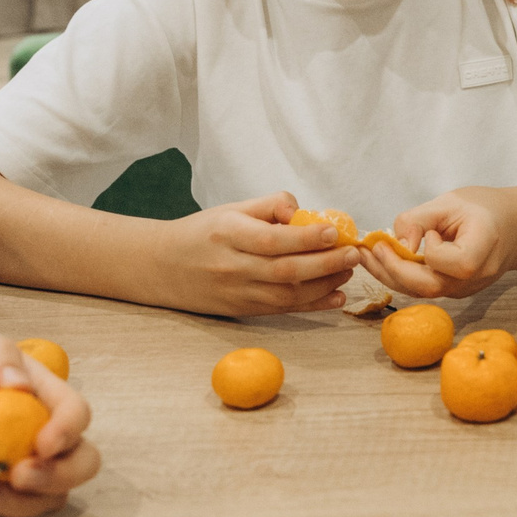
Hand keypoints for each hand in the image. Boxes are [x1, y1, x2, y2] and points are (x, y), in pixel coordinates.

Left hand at [0, 322, 101, 516]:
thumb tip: (17, 383)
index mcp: (46, 395)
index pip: (77, 414)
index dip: (68, 432)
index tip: (41, 445)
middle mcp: (43, 435)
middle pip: (80, 465)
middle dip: (56, 478)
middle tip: (16, 478)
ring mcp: (23, 467)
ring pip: (45, 500)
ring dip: (12, 504)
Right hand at [153, 192, 361, 316]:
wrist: (163, 267)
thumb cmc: (202, 232)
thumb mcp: (230, 209)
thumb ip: (269, 206)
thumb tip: (303, 212)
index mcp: (227, 234)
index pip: (271, 240)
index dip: (305, 237)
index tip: (333, 231)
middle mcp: (232, 266)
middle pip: (284, 270)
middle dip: (324, 263)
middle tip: (353, 254)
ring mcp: (237, 293)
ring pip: (287, 294)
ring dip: (323, 284)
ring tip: (348, 271)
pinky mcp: (243, 309)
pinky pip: (282, 310)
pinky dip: (313, 305)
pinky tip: (335, 296)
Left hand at [357, 190, 507, 298]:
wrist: (510, 227)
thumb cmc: (482, 208)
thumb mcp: (450, 202)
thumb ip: (419, 219)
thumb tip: (395, 244)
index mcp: (483, 249)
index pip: (452, 263)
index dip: (432, 250)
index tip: (430, 231)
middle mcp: (475, 278)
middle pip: (430, 287)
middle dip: (393, 270)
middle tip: (367, 250)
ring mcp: (464, 289)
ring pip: (421, 292)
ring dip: (388, 275)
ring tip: (364, 255)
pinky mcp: (452, 290)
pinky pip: (422, 288)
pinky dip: (398, 276)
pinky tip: (379, 260)